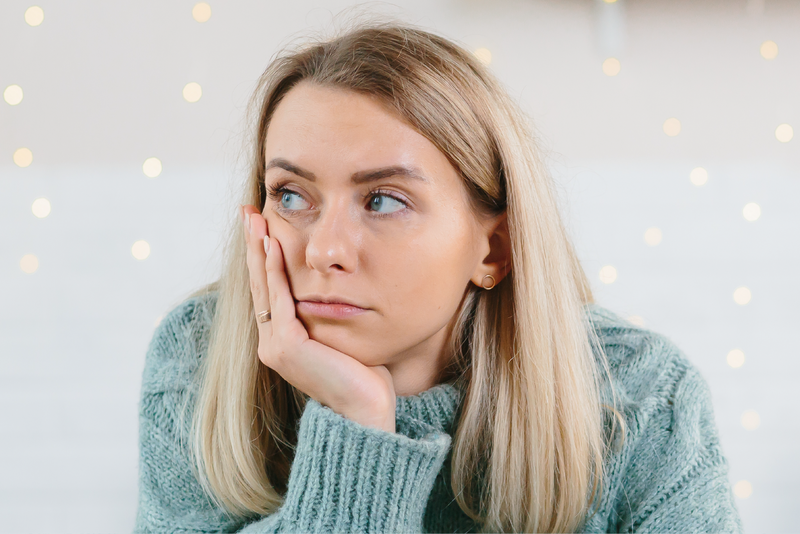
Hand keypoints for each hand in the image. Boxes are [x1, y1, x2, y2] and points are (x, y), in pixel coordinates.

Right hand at [240, 204, 396, 432]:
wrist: (366, 410)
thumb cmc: (364, 375)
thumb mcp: (343, 335)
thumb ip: (333, 312)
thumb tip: (344, 286)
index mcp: (282, 340)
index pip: (269, 289)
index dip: (263, 257)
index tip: (261, 225)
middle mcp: (271, 342)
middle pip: (259, 282)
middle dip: (253, 244)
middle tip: (248, 211)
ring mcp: (274, 345)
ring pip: (264, 286)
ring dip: (259, 249)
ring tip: (255, 219)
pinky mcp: (285, 346)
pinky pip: (279, 298)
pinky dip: (274, 269)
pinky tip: (273, 244)